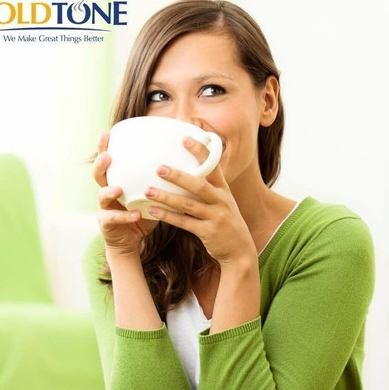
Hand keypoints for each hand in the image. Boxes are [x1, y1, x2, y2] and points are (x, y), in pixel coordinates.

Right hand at [93, 130, 157, 256]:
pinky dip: (125, 217)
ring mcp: (105, 208)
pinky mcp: (107, 225)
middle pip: (98, 175)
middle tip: (108, 156)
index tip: (107, 132)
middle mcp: (107, 192)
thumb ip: (159, 181)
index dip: (104, 146)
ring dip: (109, 191)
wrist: (131, 242)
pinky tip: (135, 215)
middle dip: (100, 164)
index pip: (108, 161)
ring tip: (118, 189)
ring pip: (101, 196)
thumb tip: (185, 163)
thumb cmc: (142, 214)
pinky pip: (114, 219)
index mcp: (116, 181)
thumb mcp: (150, 195)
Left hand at [144, 137, 256, 265]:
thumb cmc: (225, 222)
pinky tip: (153, 211)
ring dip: (167, 197)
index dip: (200, 151)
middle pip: (198, 185)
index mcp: (223, 190)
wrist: (240, 250)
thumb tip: (185, 172)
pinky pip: (184, 223)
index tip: (185, 138)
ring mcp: (216, 217)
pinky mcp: (208, 232)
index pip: (213, 166)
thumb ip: (207, 188)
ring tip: (148, 191)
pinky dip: (168, 216)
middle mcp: (221, 201)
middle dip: (178, 176)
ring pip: (188, 205)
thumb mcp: (222, 202)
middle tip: (159, 167)